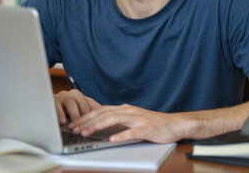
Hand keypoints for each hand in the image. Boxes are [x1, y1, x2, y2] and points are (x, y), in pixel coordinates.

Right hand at [54, 90, 100, 124]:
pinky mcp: (52, 100)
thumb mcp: (78, 110)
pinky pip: (56, 105)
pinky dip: (60, 114)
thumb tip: (102, 120)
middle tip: (88, 126)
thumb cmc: (64, 109)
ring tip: (76, 125)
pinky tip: (63, 122)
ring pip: (71, 103)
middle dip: (85, 115)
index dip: (96, 114)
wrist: (46, 101)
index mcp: (80, 96)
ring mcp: (62, 96)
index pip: (90, 103)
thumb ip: (88, 112)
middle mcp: (72, 94)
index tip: (100, 123)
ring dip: (74, 115)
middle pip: (82, 102)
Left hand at [69, 104, 190, 143]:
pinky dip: (121, 135)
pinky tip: (112, 139)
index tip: (75, 123)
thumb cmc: (152, 123)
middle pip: (104, 114)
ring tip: (87, 132)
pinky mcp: (146, 129)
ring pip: (114, 120)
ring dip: (98, 126)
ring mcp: (137, 119)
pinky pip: (132, 132)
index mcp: (124, 109)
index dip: (86, 116)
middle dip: (87, 121)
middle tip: (75, 128)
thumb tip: (100, 123)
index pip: (101, 110)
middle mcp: (129, 111)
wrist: (174, 124)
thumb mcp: (132, 118)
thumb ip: (118, 119)